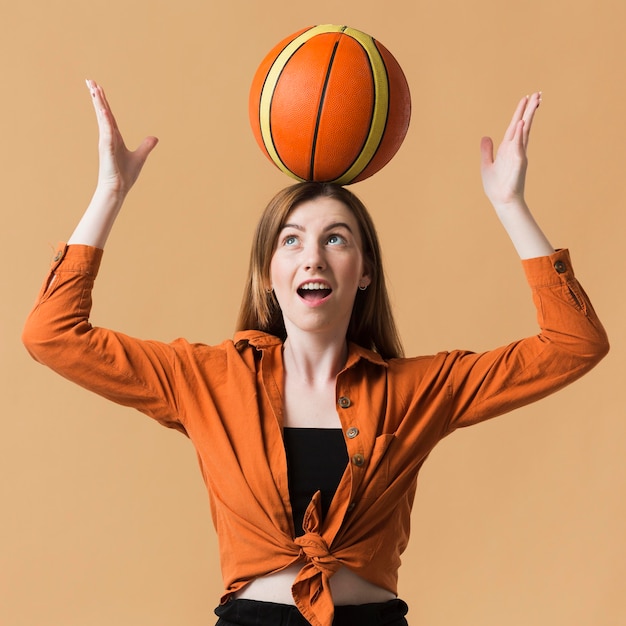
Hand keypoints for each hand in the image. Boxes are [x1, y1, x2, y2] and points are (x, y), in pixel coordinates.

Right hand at [86, 79, 157, 196]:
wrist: (118, 189)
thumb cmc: (125, 175)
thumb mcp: (140, 157)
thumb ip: (146, 146)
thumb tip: (155, 138)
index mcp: (114, 137)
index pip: (109, 115)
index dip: (104, 101)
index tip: (98, 88)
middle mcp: (108, 136)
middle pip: (102, 112)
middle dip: (97, 96)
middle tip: (90, 80)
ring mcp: (105, 141)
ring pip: (102, 118)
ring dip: (99, 103)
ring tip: (94, 89)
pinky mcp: (106, 148)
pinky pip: (106, 131)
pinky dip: (105, 120)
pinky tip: (104, 110)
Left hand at [480, 92, 540, 209]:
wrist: (501, 200)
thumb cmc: (496, 186)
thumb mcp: (487, 164)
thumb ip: (487, 150)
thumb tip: (485, 137)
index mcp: (508, 148)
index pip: (515, 126)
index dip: (520, 112)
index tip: (526, 98)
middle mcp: (515, 149)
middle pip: (524, 125)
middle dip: (530, 109)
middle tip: (538, 93)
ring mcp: (519, 155)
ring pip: (524, 131)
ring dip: (529, 116)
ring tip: (535, 101)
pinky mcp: (519, 163)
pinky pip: (519, 146)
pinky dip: (519, 135)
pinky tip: (521, 123)